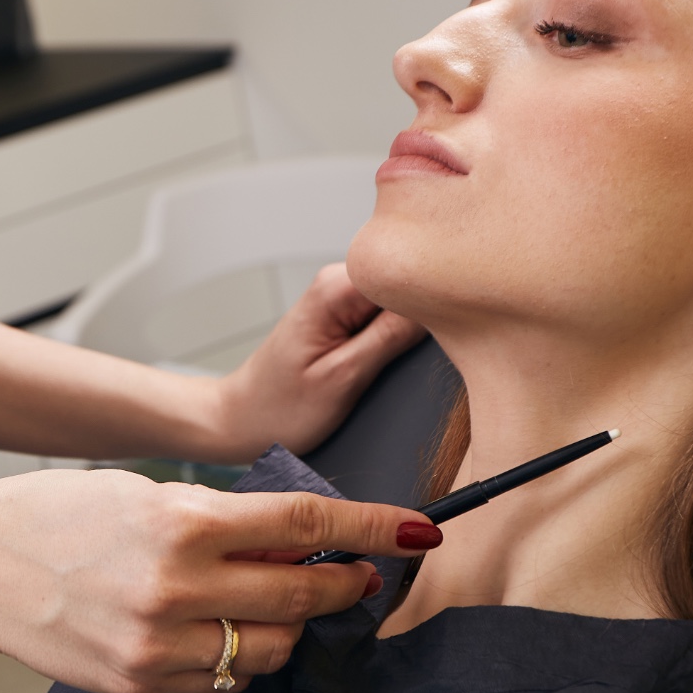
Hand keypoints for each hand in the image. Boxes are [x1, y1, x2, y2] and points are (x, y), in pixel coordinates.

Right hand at [0, 467, 436, 692]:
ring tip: (280, 603)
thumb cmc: (59, 516)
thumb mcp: (147, 492)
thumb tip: (301, 540)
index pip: (305, 529)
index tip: (418, 531)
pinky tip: (224, 630)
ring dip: (293, 627)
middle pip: (300, 597)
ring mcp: (158, 646)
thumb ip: (223, 518)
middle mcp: (176, 589)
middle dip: (343, 586)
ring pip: (271, 650)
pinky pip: (224, 680)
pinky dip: (240, 657)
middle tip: (357, 575)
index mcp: (182, 524)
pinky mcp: (141, 684)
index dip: (372, 530)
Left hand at [208, 263, 423, 460]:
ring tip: (393, 364)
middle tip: (417, 357)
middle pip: (407, 284)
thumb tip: (439, 305)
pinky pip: (386, 316)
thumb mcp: (343, 379)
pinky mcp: (344, 316)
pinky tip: (386, 362)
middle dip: (425, 316)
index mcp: (336, 288)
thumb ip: (391, 337)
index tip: (451, 328)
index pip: (407, 271)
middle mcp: (339, 282)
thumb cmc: (280, 408)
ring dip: (411, 331)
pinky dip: (395, 338)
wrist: (241, 420)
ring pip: (402, 302)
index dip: (435, 297)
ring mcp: (342, 298)